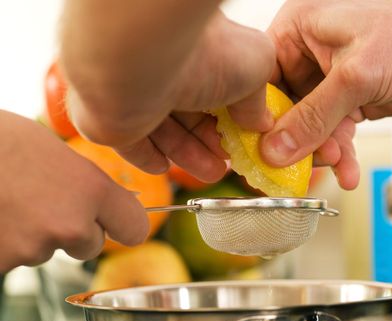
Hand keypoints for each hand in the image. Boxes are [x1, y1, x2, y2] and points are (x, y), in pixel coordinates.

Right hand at [0, 111, 147, 271]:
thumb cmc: (1, 140)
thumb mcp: (56, 151)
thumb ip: (87, 183)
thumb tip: (105, 201)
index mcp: (91, 190)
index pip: (136, 228)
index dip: (124, 225)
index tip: (117, 223)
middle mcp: (70, 224)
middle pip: (91, 246)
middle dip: (74, 231)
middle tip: (44, 204)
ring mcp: (33, 248)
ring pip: (48, 251)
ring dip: (34, 234)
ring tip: (10, 201)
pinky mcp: (0, 263)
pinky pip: (14, 258)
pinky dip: (5, 243)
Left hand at [61, 2, 275, 181]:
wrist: (141, 60)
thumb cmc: (200, 54)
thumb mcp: (255, 70)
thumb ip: (258, 99)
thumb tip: (260, 122)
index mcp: (197, 54)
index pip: (215, 91)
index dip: (230, 118)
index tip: (243, 139)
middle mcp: (164, 70)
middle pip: (190, 115)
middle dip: (211, 142)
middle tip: (228, 163)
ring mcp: (135, 93)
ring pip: (164, 133)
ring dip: (188, 156)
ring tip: (212, 174)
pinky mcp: (111, 119)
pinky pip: (132, 144)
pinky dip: (149, 157)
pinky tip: (164, 167)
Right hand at [261, 0, 391, 188]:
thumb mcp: (357, 75)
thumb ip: (314, 116)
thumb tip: (277, 148)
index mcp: (298, 31)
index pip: (261, 79)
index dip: (258, 116)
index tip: (259, 148)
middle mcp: (309, 56)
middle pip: (283, 109)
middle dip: (295, 141)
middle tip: (300, 166)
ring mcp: (328, 82)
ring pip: (309, 127)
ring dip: (322, 152)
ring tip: (338, 165)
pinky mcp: (348, 102)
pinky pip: (332, 134)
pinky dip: (340, 153)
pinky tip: (348, 169)